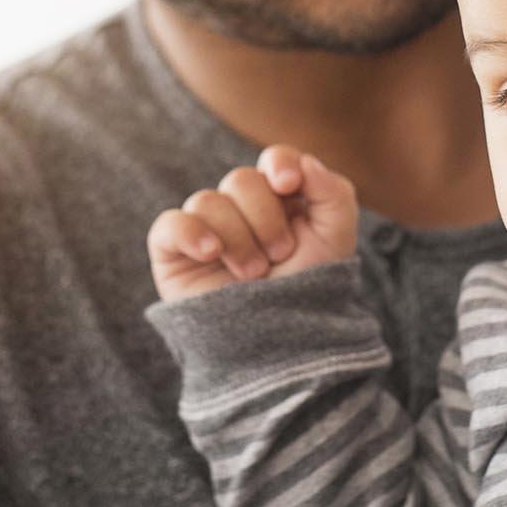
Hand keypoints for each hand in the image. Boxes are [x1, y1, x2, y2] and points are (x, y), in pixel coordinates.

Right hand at [147, 145, 357, 300]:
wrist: (281, 346)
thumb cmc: (309, 292)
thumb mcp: (336, 240)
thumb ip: (333, 192)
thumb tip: (300, 163)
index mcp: (280, 200)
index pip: (273, 159)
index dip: (279, 163)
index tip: (288, 185)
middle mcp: (241, 210)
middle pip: (241, 180)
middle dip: (265, 218)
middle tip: (279, 256)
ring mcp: (205, 229)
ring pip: (208, 201)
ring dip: (237, 239)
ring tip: (252, 276)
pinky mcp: (174, 252)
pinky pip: (170, 224)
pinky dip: (190, 232)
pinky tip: (211, 253)